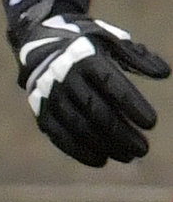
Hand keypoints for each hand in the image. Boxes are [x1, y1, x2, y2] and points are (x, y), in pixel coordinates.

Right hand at [7, 1, 169, 168]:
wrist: (41, 46)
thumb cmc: (88, 46)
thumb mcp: (112, 42)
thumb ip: (138, 57)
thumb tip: (163, 73)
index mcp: (86, 58)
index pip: (112, 85)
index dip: (132, 105)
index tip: (151, 123)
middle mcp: (65, 78)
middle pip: (97, 111)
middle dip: (122, 133)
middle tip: (143, 149)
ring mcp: (51, 97)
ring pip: (79, 127)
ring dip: (105, 145)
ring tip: (128, 156)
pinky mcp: (41, 113)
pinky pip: (59, 136)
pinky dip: (79, 150)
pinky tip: (101, 159)